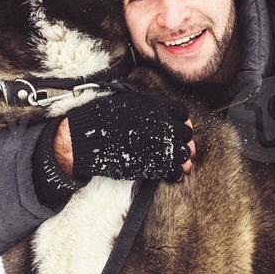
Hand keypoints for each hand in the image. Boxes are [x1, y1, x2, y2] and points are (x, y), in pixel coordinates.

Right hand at [55, 91, 195, 183]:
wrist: (88, 138)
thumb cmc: (102, 117)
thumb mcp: (128, 101)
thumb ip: (148, 107)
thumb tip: (159, 115)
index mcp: (156, 105)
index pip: (181, 112)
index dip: (180, 120)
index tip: (175, 126)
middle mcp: (163, 123)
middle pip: (186, 133)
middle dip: (182, 139)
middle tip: (174, 145)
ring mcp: (160, 144)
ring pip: (184, 152)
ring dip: (180, 156)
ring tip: (173, 159)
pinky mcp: (154, 164)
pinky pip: (174, 170)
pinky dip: (174, 172)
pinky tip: (170, 172)